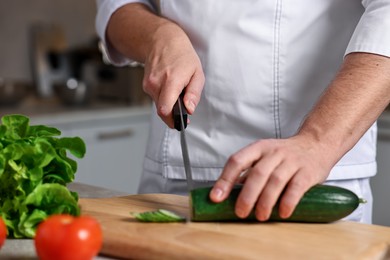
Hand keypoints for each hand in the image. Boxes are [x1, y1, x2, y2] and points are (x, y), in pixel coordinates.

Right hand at [142, 22, 204, 127]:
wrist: (162, 40)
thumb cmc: (182, 56)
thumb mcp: (197, 73)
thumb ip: (194, 94)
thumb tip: (189, 109)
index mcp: (171, 80)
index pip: (165, 109)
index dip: (173, 120)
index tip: (180, 122)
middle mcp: (156, 83)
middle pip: (162, 111)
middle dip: (173, 113)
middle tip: (184, 106)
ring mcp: (148, 84)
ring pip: (159, 106)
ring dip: (169, 104)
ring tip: (177, 90)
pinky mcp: (145, 85)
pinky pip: (156, 99)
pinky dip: (163, 97)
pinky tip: (169, 86)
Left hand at [210, 134, 333, 220]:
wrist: (317, 143)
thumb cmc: (285, 154)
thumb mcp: (264, 156)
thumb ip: (248, 172)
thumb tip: (228, 193)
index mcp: (258, 148)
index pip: (237, 161)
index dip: (225, 180)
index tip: (216, 198)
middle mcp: (274, 152)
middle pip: (257, 173)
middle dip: (246, 195)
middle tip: (240, 212)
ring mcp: (292, 161)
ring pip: (275, 181)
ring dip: (265, 201)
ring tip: (260, 216)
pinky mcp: (307, 171)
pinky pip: (296, 187)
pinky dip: (288, 201)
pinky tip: (283, 213)